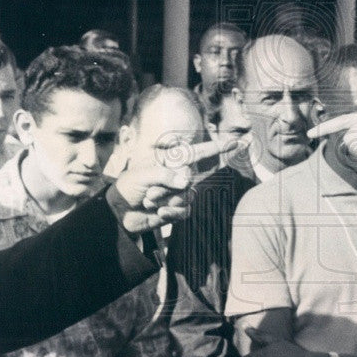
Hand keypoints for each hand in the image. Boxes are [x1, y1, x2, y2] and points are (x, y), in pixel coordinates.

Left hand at [111, 139, 235, 231]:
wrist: (119, 212)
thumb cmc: (128, 187)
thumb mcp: (142, 175)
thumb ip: (165, 176)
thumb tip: (187, 182)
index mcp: (171, 161)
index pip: (198, 152)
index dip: (218, 147)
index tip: (237, 142)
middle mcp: (179, 175)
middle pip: (188, 179)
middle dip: (167, 189)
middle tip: (149, 194)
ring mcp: (179, 193)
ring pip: (186, 197)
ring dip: (166, 201)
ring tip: (149, 202)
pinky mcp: (177, 209)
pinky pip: (185, 211)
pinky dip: (171, 214)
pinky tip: (159, 214)